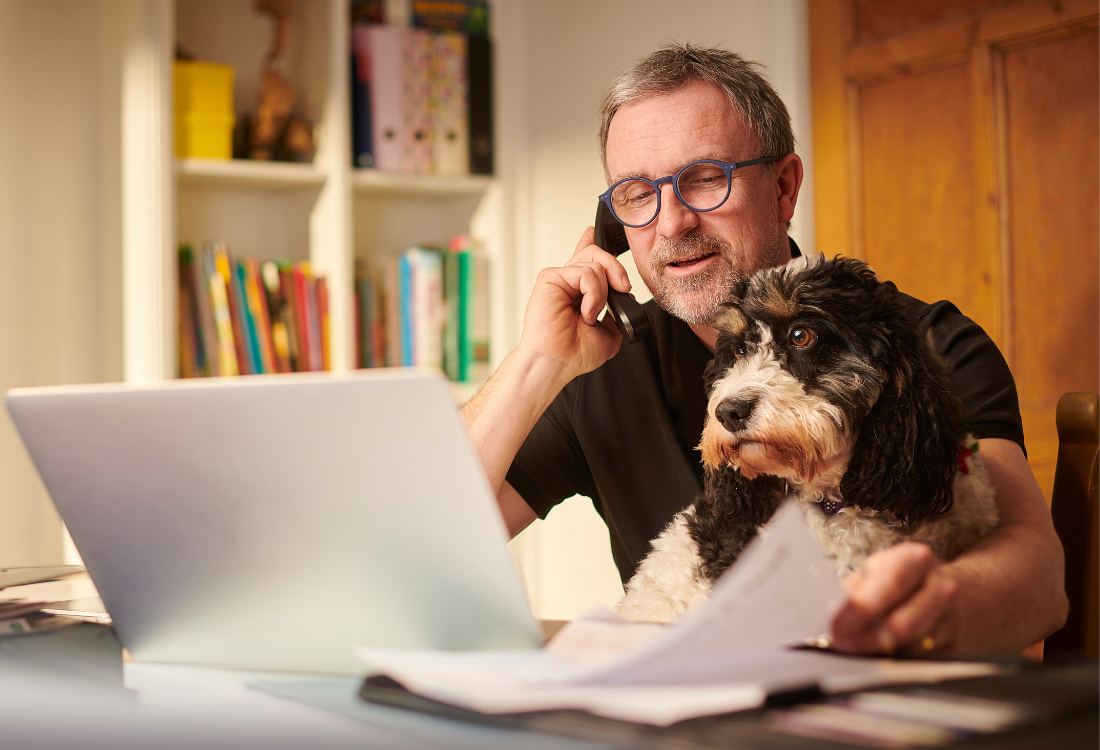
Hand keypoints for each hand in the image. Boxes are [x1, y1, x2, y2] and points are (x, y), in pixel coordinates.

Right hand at [516, 226, 632, 381]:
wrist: (557, 363)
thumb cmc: (574, 353)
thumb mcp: (610, 332)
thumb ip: (618, 312)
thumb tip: (624, 297)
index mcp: (577, 291)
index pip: (584, 259)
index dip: (588, 243)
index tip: (592, 232)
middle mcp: (567, 282)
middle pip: (596, 254)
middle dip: (616, 269)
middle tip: (622, 289)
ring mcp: (559, 279)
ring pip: (595, 263)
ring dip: (602, 293)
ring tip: (591, 315)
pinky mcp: (550, 278)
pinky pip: (585, 272)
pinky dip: (593, 294)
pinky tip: (585, 312)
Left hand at [830, 542, 960, 654]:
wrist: (945, 588)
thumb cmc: (899, 579)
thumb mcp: (877, 570)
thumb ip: (856, 589)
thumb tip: (838, 613)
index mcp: (918, 559)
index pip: (890, 586)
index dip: (861, 609)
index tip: (836, 626)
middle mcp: (941, 587)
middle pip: (903, 625)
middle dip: (866, 639)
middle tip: (842, 644)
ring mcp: (953, 619)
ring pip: (910, 648)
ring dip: (877, 653)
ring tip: (855, 648)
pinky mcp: (956, 646)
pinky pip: (919, 662)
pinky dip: (894, 662)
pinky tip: (879, 655)